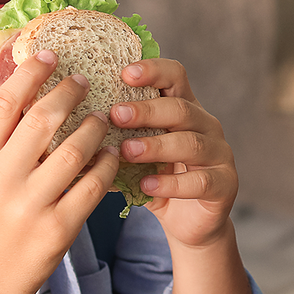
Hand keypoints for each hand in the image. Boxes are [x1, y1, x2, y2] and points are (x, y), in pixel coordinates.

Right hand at [0, 50, 119, 293]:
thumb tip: (23, 82)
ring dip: (95, 127)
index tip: (50, 54)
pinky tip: (113, 153)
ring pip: (75, 149)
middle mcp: (0, 181)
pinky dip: (107, 163)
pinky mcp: (59, 228)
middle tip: (85, 80)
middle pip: (43, 119)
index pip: (5, 103)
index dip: (30, 73)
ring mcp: (30, 206)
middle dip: (69, 93)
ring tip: (103, 116)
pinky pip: (94, 185)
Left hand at [110, 58, 237, 248]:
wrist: (188, 223)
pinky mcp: (225, 184)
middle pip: (181, 108)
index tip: (124, 73)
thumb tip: (68, 134)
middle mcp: (206, 125)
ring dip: (156, 145)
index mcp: (184, 109)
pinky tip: (147, 186)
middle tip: (115, 115)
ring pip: (191, 143)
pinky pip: (200, 181)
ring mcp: (219, 153)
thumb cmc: (157, 181)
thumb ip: (114, 141)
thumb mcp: (135, 157)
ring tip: (127, 152)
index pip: (175, 76)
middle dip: (147, 110)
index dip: (153, 70)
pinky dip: (172, 183)